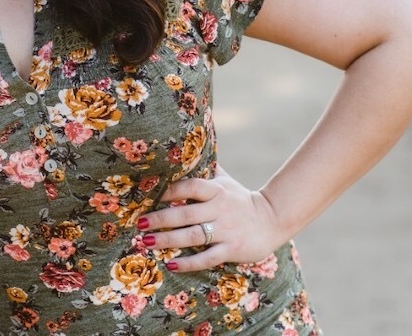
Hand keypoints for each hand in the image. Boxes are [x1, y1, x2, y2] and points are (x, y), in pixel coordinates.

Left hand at [136, 166, 286, 271]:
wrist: (272, 220)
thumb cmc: (239, 199)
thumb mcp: (225, 181)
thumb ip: (206, 169)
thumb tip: (184, 147)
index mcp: (217, 190)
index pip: (191, 186)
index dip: (170, 190)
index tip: (149, 194)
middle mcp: (221, 208)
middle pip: (186, 213)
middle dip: (161, 218)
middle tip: (140, 223)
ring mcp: (226, 230)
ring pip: (193, 236)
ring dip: (168, 240)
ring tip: (146, 242)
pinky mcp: (232, 249)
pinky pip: (207, 258)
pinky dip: (189, 263)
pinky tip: (171, 265)